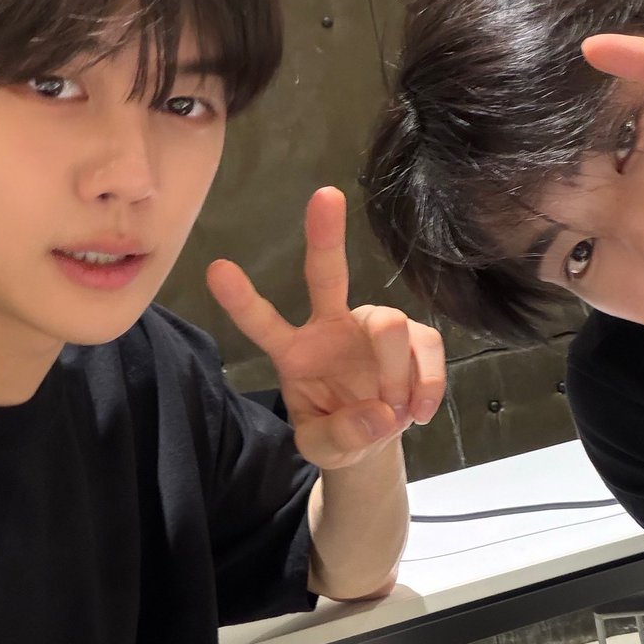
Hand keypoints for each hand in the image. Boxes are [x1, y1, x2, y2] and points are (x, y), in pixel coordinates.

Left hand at [206, 187, 445, 470]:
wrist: (376, 436)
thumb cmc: (338, 431)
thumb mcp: (324, 449)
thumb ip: (340, 436)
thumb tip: (379, 414)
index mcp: (294, 351)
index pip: (263, 323)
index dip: (242, 299)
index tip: (216, 268)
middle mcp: (331, 326)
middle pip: (326, 273)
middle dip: (325, 234)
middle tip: (325, 195)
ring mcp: (373, 328)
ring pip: (389, 325)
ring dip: (395, 374)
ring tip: (395, 410)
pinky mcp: (413, 339)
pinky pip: (426, 348)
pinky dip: (426, 384)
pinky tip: (418, 413)